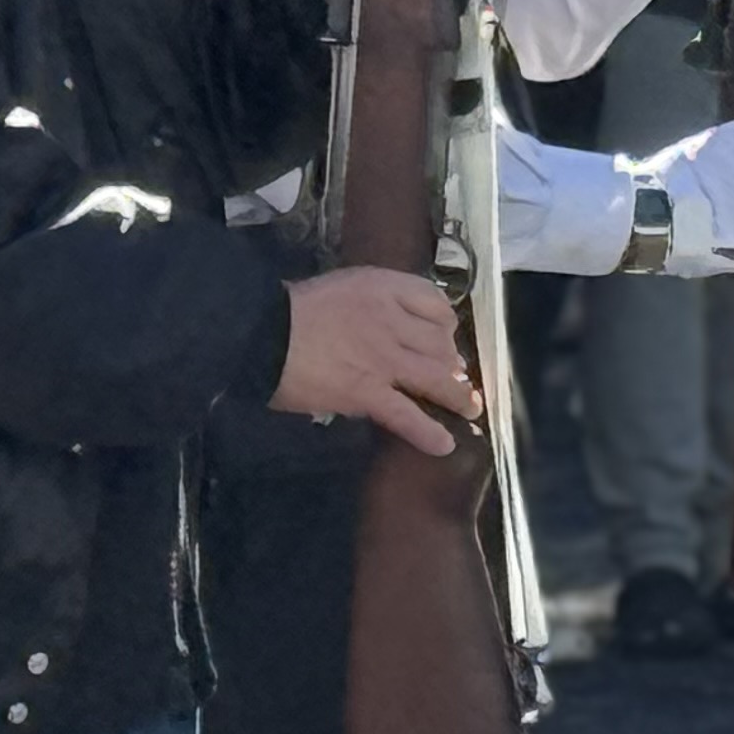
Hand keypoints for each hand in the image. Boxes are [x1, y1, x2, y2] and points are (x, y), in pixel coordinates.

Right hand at [274, 267, 482, 452]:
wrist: (263, 333)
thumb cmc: (291, 309)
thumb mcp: (339, 288)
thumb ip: (368, 303)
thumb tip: (384, 325)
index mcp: (383, 288)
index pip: (435, 302)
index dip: (445, 324)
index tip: (443, 337)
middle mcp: (392, 321)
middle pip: (441, 343)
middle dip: (452, 362)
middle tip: (454, 377)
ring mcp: (383, 359)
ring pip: (436, 378)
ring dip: (458, 397)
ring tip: (470, 409)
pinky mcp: (368, 394)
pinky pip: (407, 416)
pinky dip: (429, 433)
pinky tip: (444, 445)